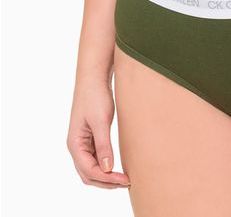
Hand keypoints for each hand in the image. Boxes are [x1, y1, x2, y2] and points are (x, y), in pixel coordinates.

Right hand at [66, 74, 130, 188]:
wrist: (94, 78)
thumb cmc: (95, 96)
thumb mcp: (101, 121)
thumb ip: (104, 145)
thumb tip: (107, 169)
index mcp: (75, 144)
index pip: (89, 170)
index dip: (107, 178)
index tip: (124, 179)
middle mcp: (76, 146)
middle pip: (88, 174)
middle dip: (106, 182)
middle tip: (126, 181)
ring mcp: (83, 142)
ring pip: (92, 168)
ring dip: (106, 176)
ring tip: (124, 178)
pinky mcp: (91, 137)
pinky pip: (96, 158)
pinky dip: (106, 166)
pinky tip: (118, 166)